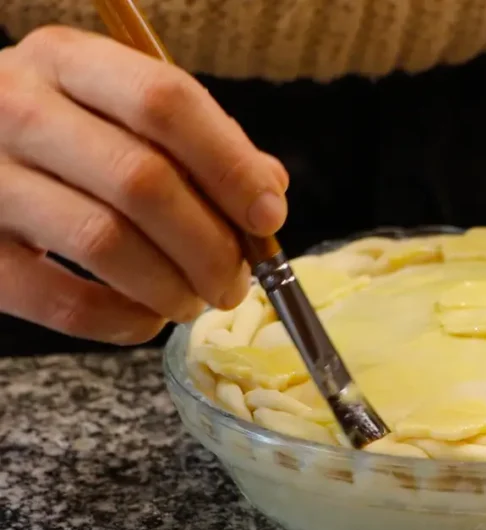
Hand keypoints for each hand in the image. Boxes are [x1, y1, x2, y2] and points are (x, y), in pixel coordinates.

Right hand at [0, 26, 288, 344]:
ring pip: (104, 241)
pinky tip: (146, 320)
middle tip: (236, 282)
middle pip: (142, 179)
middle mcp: (17, 107)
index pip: (165, 101)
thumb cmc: (67, 136)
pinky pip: (61, 300)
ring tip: (195, 302)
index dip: (230, 165)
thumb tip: (268, 191)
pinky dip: (121, 321)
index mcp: (68, 61)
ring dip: (171, 287)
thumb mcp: (123, 111)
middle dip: (210, 245)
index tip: (269, 217)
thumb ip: (199, 143)